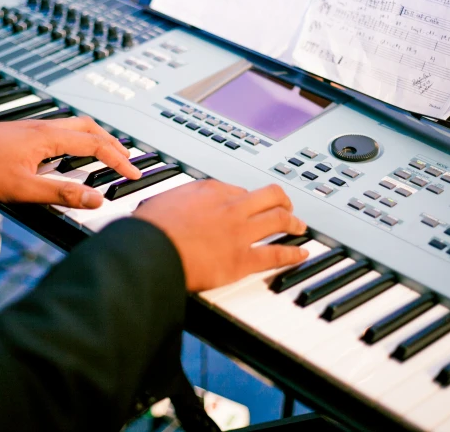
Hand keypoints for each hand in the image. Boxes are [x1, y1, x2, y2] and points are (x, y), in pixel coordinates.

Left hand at [0, 117, 141, 207]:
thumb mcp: (23, 189)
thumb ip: (62, 194)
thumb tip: (96, 199)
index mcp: (49, 138)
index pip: (96, 145)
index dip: (119, 160)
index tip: (134, 174)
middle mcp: (44, 128)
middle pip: (90, 128)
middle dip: (113, 144)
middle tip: (127, 161)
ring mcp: (32, 129)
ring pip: (74, 126)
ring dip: (95, 138)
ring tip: (106, 153)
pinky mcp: (22, 134)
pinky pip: (60, 131)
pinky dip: (77, 139)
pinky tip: (69, 154)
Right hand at [133, 179, 308, 291]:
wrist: (150, 251)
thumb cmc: (149, 230)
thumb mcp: (160, 202)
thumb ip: (176, 202)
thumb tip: (171, 205)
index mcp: (210, 190)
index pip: (239, 189)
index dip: (247, 198)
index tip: (249, 204)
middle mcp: (230, 207)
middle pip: (269, 196)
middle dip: (281, 200)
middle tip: (286, 206)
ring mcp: (239, 233)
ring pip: (278, 220)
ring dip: (293, 222)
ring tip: (299, 226)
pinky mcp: (242, 260)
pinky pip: (275, 254)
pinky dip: (292, 254)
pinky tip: (300, 253)